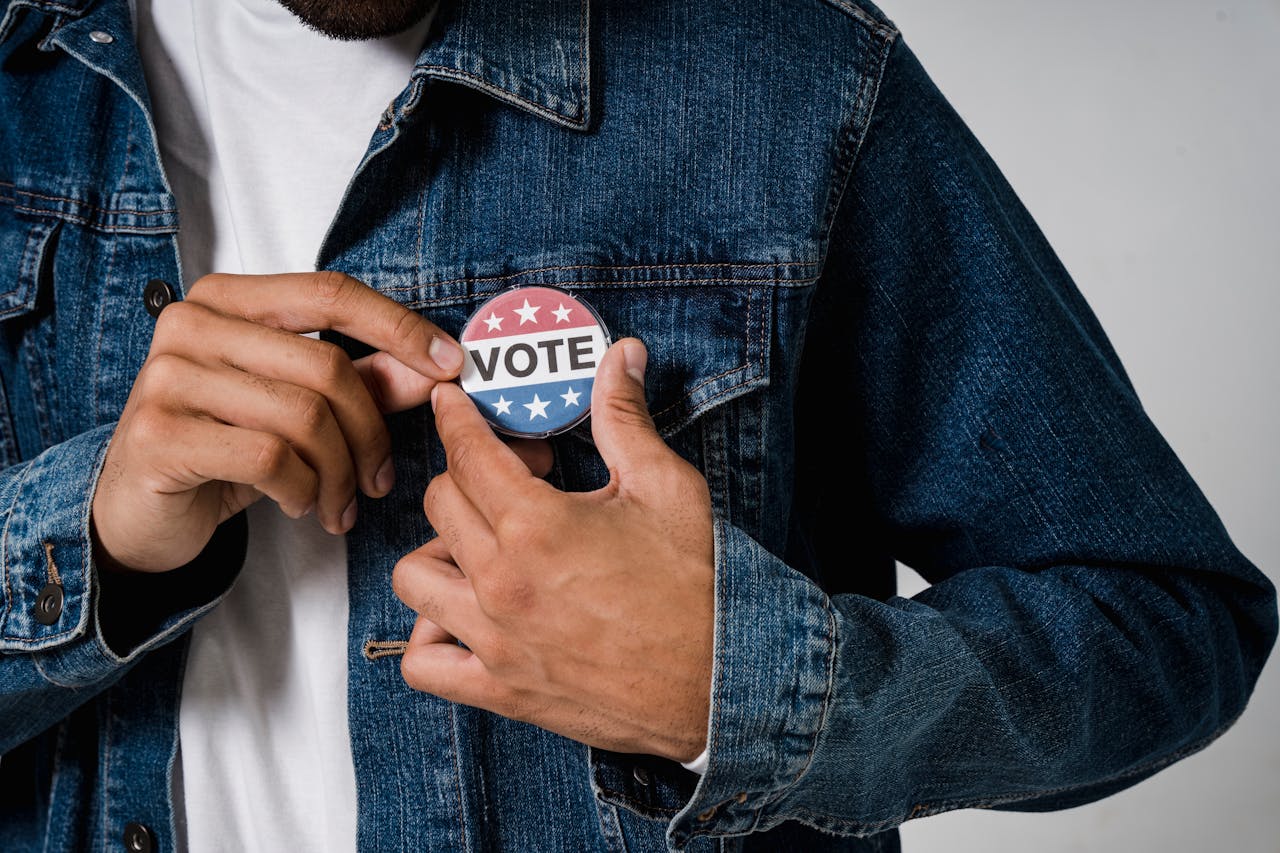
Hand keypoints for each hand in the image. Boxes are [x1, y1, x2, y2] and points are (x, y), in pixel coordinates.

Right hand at [92, 271, 463, 573]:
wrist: (138, 513)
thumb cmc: (222, 450)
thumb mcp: (297, 410)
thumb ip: (362, 381)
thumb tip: (433, 369)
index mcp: (228, 299)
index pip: (331, 292)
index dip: (399, 327)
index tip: (450, 364)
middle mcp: (192, 323)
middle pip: (326, 366)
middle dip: (370, 433)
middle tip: (380, 479)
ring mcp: (168, 375)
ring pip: (303, 416)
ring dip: (340, 473)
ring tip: (340, 504)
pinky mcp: (160, 433)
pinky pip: (269, 458)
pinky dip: (302, 489)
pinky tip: (300, 504)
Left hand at [393, 339, 714, 762]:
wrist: (719, 681)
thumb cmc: (696, 586)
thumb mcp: (665, 487)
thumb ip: (626, 417)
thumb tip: (623, 355)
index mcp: (537, 524)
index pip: (467, 453)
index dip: (455, 419)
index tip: (450, 406)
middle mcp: (502, 582)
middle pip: (439, 503)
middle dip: (466, 474)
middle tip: (513, 476)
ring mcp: (494, 640)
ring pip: (414, 577)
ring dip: (438, 550)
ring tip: (480, 545)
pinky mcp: (500, 689)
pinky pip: (422, 664)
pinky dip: (428, 639)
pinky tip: (461, 617)